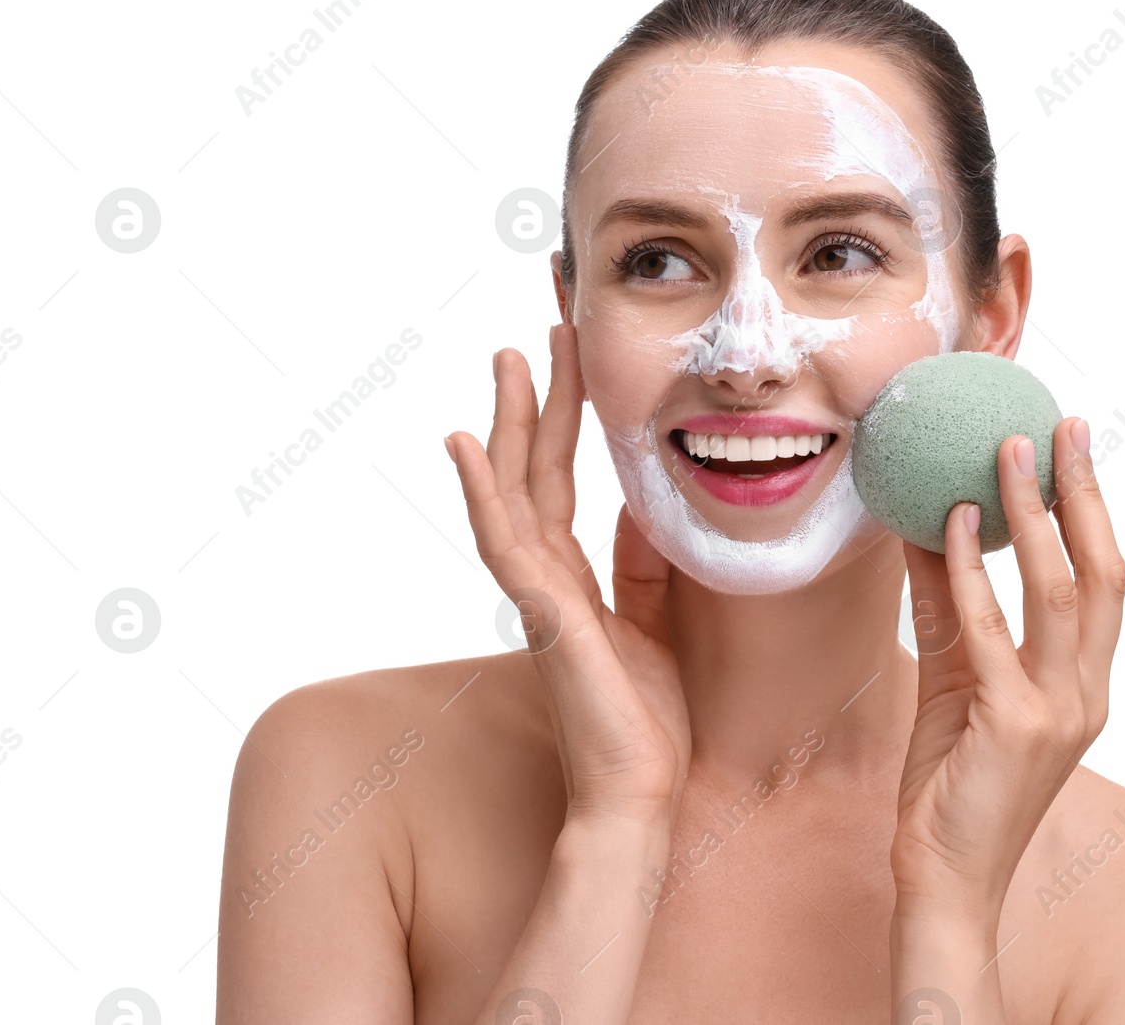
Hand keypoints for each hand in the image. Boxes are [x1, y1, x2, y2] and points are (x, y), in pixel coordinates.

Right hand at [445, 322, 690, 831]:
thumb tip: (645, 502)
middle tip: (541, 332)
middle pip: (531, 469)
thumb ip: (644, 562)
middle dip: (535, 398)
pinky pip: (503, 541)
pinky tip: (464, 442)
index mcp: (572, 577)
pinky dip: (480, 491)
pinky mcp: (542, 614)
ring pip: (511, 491)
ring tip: (511, 357)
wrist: (641, 793)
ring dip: (509, 422)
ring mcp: (536, 594)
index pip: (558, 478)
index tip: (567, 357)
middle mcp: (545, 576)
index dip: (560, 417)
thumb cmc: (648, 719)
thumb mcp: (659, 619)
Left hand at [890, 419, 1124, 923]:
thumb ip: (948, 606)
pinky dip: (968, 569)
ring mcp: (1056, 710)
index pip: (1104, 582)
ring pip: (1059, 591)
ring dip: (1035, 513)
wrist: (945, 878)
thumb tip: (925, 524)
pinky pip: (988, 628)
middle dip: (1085, 494)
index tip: (1074, 447)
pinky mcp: (1012, 724)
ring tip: (1009, 451)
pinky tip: (945, 520)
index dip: (1094, 511)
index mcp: (1084, 685)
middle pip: (1103, 573)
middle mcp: (1086, 693)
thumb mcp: (954, 678)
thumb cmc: (952, 783)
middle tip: (1061, 426)